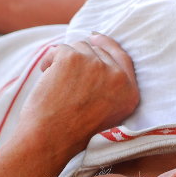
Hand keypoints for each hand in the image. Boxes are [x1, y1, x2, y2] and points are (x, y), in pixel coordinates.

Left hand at [15, 33, 139, 155]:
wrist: (50, 139)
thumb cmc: (71, 133)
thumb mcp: (106, 114)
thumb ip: (110, 87)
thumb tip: (96, 52)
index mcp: (130, 93)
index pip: (122, 58)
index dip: (108, 45)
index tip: (94, 37)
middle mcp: (118, 77)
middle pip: (97, 50)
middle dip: (79, 59)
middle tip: (64, 75)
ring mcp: (96, 65)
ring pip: (78, 47)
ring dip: (64, 61)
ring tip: (56, 86)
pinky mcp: (73, 58)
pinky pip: (59, 49)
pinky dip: (49, 61)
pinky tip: (46, 78)